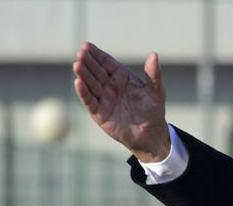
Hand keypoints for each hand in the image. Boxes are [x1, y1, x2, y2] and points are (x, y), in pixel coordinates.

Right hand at [73, 42, 170, 162]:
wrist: (151, 134)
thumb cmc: (153, 110)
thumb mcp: (155, 91)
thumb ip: (153, 74)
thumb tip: (154, 54)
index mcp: (121, 77)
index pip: (106, 62)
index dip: (96, 54)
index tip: (87, 45)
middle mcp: (109, 86)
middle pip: (96, 71)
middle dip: (88, 62)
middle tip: (81, 53)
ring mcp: (103, 98)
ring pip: (90, 84)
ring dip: (83, 74)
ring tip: (77, 64)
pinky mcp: (99, 113)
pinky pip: (89, 100)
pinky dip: (83, 92)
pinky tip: (78, 82)